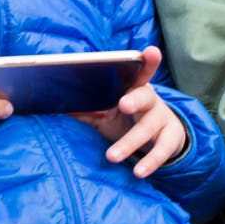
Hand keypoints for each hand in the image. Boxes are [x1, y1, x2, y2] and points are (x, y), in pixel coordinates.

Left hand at [69, 46, 186, 177]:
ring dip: (130, 142)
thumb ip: (86, 108)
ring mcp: (163, 119)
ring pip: (148, 128)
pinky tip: (139, 172)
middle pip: (145, 97)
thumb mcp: (106, 112)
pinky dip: (150, 162)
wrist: (160, 135)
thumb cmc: (126, 119)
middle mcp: (151, 101)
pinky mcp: (171, 138)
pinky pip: (162, 150)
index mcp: (134, 88)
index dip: (147, 61)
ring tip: (112, 156)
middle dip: (135, 100)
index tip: (151, 51)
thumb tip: (53, 105)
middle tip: (123, 104)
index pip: (140, 72)